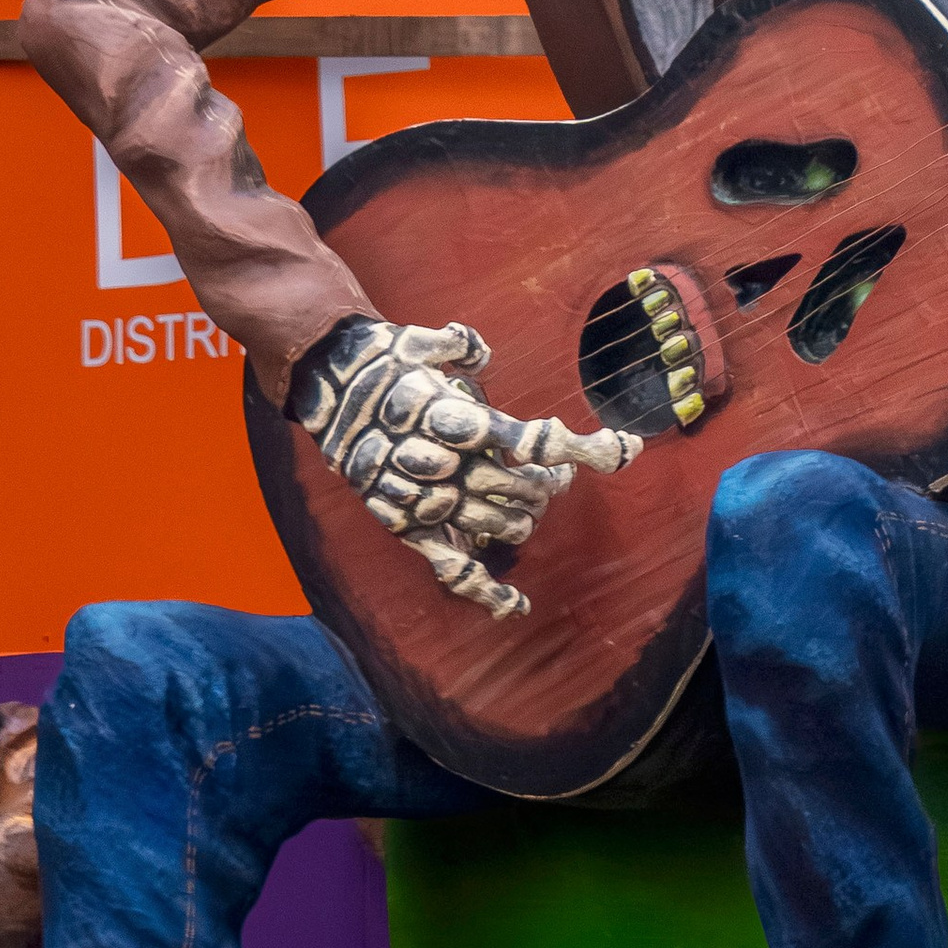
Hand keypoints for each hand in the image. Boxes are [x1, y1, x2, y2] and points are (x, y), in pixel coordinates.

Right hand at [290, 318, 640, 622]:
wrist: (328, 396)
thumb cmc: (384, 366)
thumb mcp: (420, 342)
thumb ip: (457, 346)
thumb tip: (478, 350)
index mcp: (454, 416)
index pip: (529, 441)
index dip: (577, 449)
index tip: (619, 451)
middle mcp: (445, 462)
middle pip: (523, 487)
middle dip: (550, 482)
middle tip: (554, 473)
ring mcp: (427, 500)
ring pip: (500, 525)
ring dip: (526, 516)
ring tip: (529, 503)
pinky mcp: (409, 528)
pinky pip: (453, 567)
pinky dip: (487, 591)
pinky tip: (516, 605)